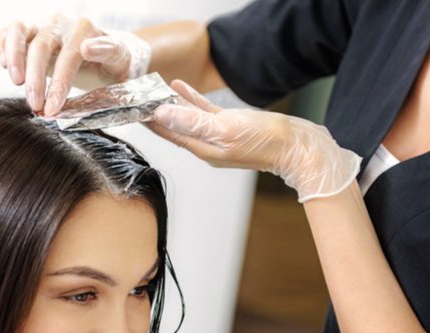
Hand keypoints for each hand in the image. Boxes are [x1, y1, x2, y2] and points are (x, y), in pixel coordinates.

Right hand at [0, 14, 150, 115]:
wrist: (107, 55)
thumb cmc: (115, 62)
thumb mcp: (121, 59)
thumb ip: (109, 50)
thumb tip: (87, 47)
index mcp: (85, 29)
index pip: (68, 56)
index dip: (58, 84)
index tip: (52, 109)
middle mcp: (61, 23)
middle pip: (40, 46)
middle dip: (36, 79)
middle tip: (35, 106)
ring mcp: (43, 24)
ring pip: (18, 31)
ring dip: (13, 58)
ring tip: (16, 82)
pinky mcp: (29, 31)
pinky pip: (8, 32)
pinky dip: (1, 46)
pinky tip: (3, 66)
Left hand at [148, 80, 361, 202]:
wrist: (296, 147)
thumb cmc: (265, 142)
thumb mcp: (225, 130)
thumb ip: (193, 122)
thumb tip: (162, 114)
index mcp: (203, 149)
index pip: (168, 133)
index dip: (149, 121)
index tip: (132, 108)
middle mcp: (207, 144)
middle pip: (174, 126)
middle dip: (155, 113)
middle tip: (137, 97)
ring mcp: (219, 135)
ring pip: (188, 117)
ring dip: (171, 104)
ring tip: (153, 89)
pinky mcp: (231, 126)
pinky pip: (204, 112)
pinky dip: (191, 100)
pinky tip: (180, 86)